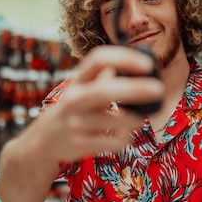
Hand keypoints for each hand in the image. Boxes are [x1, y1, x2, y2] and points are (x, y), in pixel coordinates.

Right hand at [31, 45, 163, 162]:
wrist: (42, 141)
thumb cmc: (73, 108)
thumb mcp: (82, 87)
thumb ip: (104, 75)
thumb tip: (137, 62)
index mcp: (77, 80)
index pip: (98, 60)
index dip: (123, 57)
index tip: (147, 63)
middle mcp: (73, 99)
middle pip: (105, 90)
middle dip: (135, 89)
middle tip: (158, 89)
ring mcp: (75, 122)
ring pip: (115, 121)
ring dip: (136, 119)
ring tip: (142, 118)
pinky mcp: (79, 144)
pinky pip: (114, 142)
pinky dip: (125, 139)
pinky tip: (124, 135)